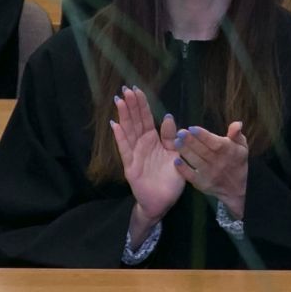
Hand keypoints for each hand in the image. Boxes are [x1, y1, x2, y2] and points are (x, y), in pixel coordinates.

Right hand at [112, 87, 185, 230]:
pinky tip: (115, 125)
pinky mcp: (130, 166)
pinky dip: (120, 137)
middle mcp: (142, 145)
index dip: (142, 105)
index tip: (137, 90)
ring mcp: (135, 154)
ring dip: (124, 116)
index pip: (147, 118)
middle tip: (125, 89)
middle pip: (136, 121)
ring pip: (129, 131)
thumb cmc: (170, 180)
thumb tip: (168, 116)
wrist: (162, 202)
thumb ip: (171, 137)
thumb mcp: (175, 155)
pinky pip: (125, 149)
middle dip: (131, 105)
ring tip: (118, 101)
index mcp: (154, 141)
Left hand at [172, 121, 250, 217]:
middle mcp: (219, 163)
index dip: (203, 136)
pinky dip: (184, 170)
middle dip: (191, 141)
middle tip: (180, 132)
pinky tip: (176, 161)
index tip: (192, 128)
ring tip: (176, 142)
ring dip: (186, 152)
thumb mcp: (242, 147)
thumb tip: (237, 123)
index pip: (215, 143)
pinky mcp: (203, 184)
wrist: (236, 188)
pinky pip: (192, 177)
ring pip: (197, 162)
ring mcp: (210, 174)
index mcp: (229, 151)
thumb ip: (236, 134)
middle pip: (204, 151)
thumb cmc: (236, 161)